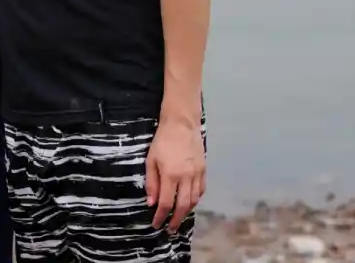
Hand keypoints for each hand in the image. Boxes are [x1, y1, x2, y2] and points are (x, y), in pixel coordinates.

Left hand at [145, 115, 204, 233]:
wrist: (181, 125)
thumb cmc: (162, 141)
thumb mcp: (150, 160)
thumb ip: (151, 182)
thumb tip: (151, 202)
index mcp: (170, 175)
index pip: (165, 202)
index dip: (160, 216)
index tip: (156, 224)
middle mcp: (186, 178)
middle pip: (182, 206)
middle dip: (175, 220)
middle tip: (170, 229)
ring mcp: (197, 175)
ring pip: (193, 200)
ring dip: (186, 212)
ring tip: (178, 218)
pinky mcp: (204, 170)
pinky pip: (201, 191)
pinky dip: (195, 200)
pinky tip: (189, 203)